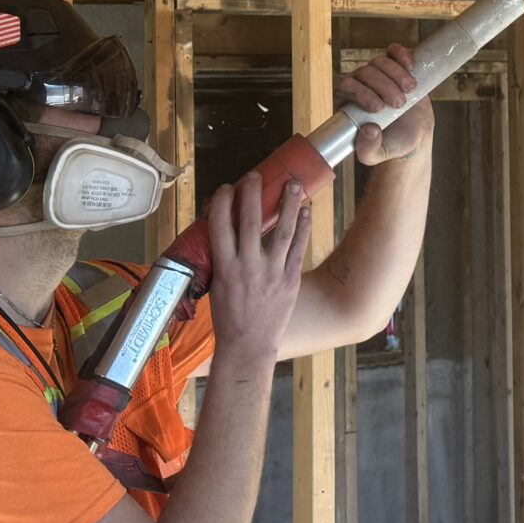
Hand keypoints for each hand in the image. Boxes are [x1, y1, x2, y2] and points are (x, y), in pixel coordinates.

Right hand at [205, 172, 307, 368]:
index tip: (226, 187)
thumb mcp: (216, 285)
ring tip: (294, 184)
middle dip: (253, 193)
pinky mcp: (290, 279)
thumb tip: (225, 233)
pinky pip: (299, 248)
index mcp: (224, 266)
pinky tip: (306, 213)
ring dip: (289, 204)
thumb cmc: (228, 317)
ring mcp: (272, 272)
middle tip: (255, 176)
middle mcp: (248, 265)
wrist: (248, 346)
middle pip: (251, 220)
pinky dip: (304, 228)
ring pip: (283, 230)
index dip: (223, 201)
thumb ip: (222, 258)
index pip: (220, 224)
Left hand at [338, 43, 434, 166]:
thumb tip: (368, 130)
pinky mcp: (397, 66)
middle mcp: (361, 84)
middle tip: (399, 103)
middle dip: (383, 86)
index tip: (379, 108)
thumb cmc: (392, 144)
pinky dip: (402, 55)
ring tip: (410, 90)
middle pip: (365, 72)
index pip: (346, 87)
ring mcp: (379, 73)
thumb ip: (368, 149)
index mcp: (348, 102)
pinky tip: (411, 66)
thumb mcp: (377, 155)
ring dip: (396, 74)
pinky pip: (394, 51)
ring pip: (380, 61)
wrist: (414, 136)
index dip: (361, 93)